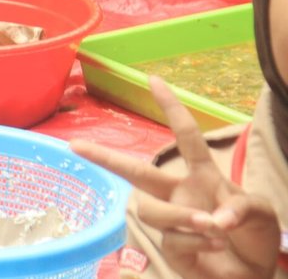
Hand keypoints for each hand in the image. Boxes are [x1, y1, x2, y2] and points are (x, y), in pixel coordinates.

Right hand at [73, 77, 279, 278]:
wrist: (255, 274)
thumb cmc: (255, 236)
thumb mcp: (262, 214)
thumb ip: (242, 207)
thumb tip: (214, 217)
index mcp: (201, 177)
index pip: (186, 137)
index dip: (171, 108)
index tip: (153, 79)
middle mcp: (179, 195)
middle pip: (136, 172)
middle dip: (105, 157)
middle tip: (76, 145)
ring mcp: (172, 222)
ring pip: (153, 211)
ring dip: (183, 218)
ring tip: (213, 228)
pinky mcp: (172, 249)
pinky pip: (172, 240)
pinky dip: (198, 242)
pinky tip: (216, 245)